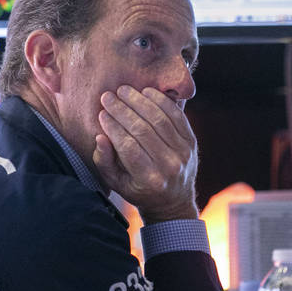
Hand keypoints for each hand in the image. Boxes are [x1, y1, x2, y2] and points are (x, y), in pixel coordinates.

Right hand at [93, 85, 198, 223]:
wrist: (173, 200)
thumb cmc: (138, 190)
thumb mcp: (116, 183)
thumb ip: (105, 162)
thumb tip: (100, 137)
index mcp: (148, 179)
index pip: (128, 146)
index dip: (113, 127)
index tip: (101, 113)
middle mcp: (169, 166)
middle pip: (143, 130)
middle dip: (122, 110)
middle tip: (107, 97)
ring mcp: (183, 153)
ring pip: (159, 119)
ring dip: (139, 101)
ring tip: (124, 90)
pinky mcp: (191, 141)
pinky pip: (176, 115)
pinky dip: (161, 101)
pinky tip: (146, 91)